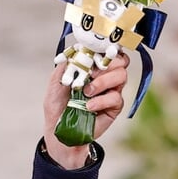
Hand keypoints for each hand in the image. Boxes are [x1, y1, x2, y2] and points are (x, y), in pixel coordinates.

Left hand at [41, 52, 129, 168]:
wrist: (59, 129)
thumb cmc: (58, 105)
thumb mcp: (55, 82)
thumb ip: (65, 67)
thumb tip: (73, 53)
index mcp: (92, 66)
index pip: (107, 50)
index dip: (105, 49)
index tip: (93, 54)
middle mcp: (105, 76)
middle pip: (120, 60)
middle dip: (106, 64)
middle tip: (91, 74)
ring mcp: (111, 90)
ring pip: (122, 75)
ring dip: (103, 81)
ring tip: (87, 92)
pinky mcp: (114, 106)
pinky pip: (116, 97)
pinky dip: (102, 100)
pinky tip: (89, 106)